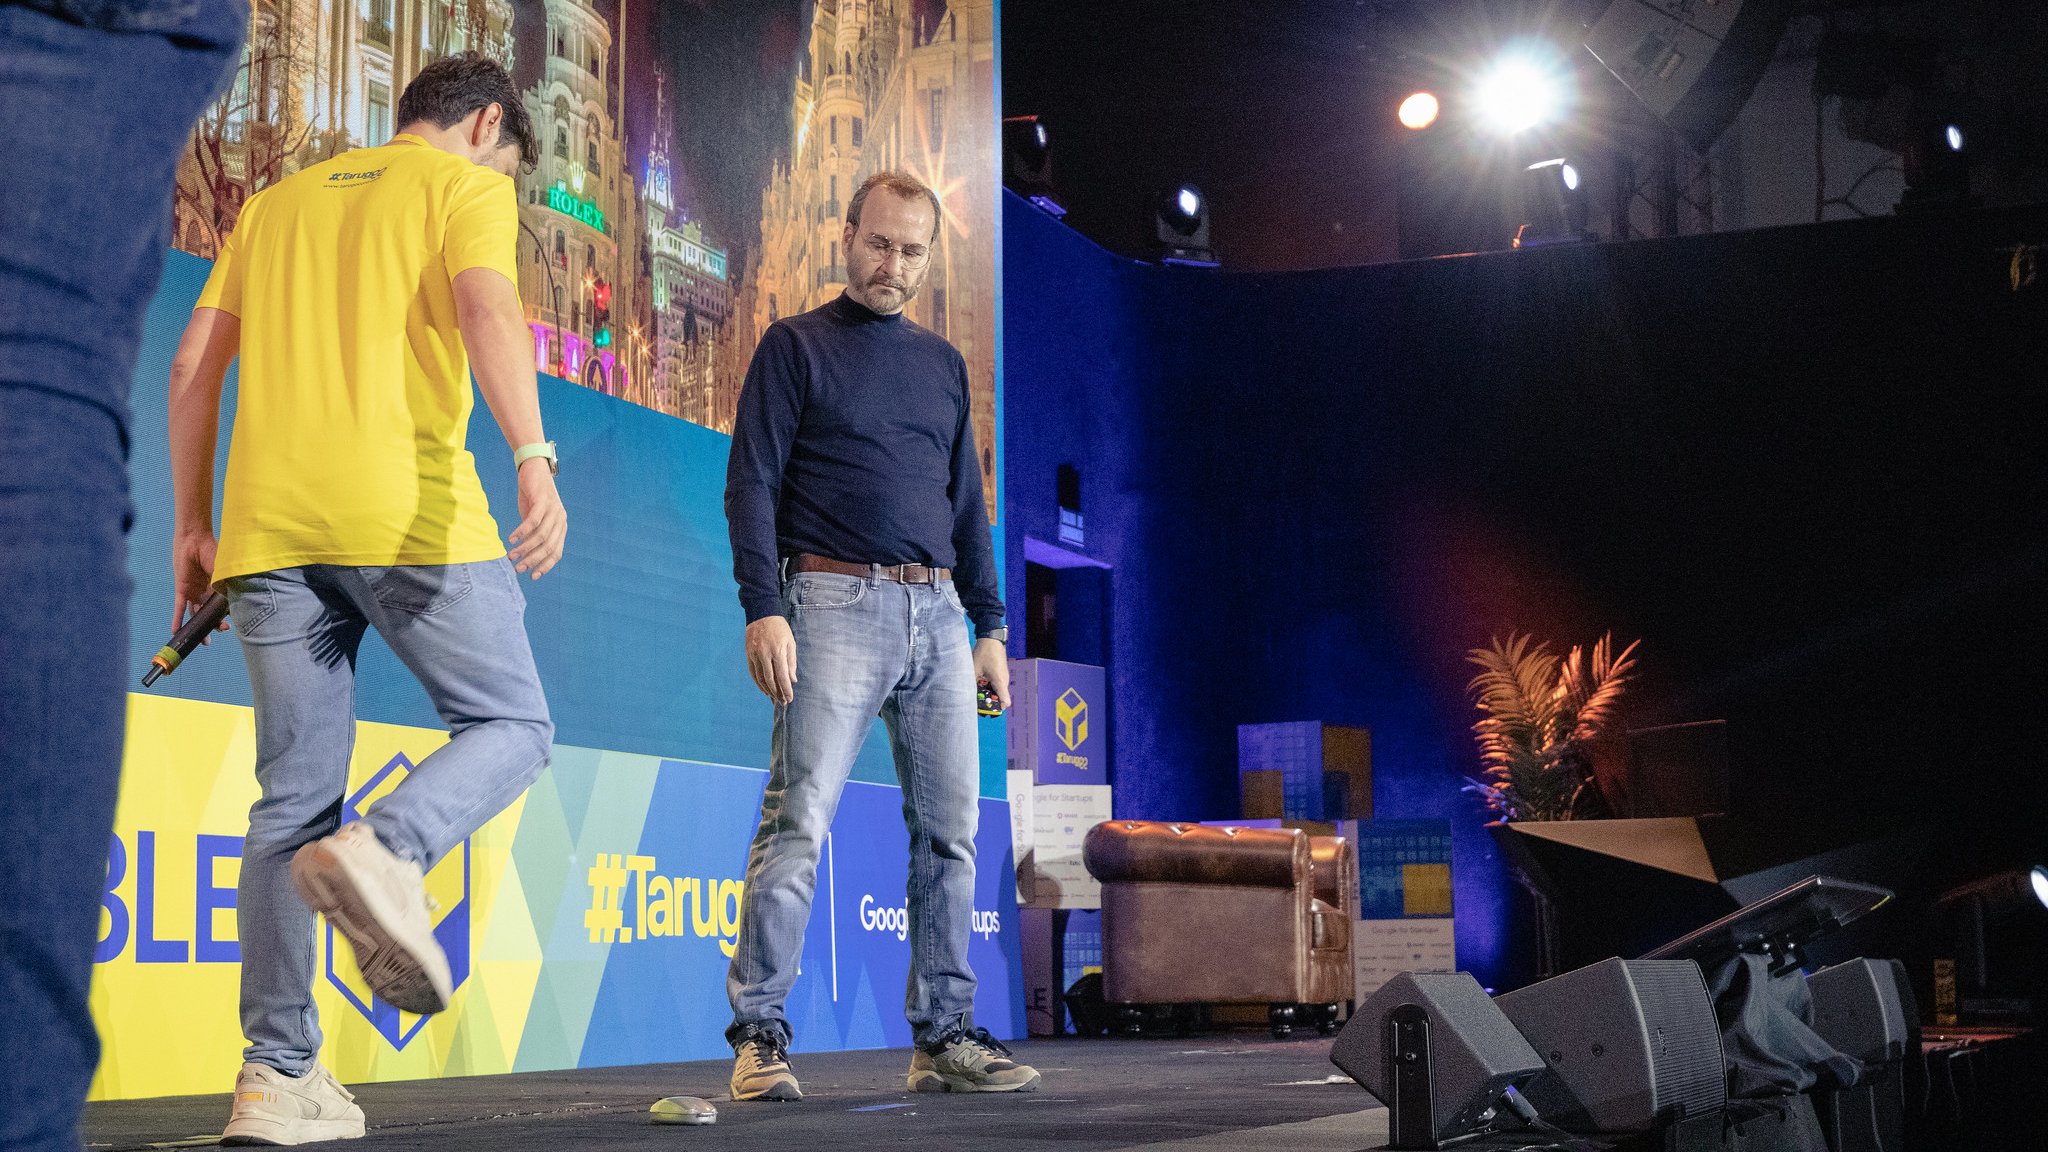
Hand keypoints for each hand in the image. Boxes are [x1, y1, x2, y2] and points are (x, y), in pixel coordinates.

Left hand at [171, 530, 228, 640]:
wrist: (195, 540)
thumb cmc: (213, 552)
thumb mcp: (223, 572)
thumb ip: (225, 587)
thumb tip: (232, 604)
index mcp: (218, 589)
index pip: (222, 608)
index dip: (225, 618)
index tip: (229, 626)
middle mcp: (206, 593)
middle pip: (209, 614)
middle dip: (213, 626)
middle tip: (218, 632)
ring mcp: (194, 592)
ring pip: (195, 614)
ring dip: (198, 627)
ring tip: (203, 641)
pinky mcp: (182, 590)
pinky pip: (179, 608)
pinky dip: (178, 619)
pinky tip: (176, 631)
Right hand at [509, 459, 566, 578]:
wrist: (534, 468)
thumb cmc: (532, 496)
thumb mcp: (534, 518)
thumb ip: (533, 535)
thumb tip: (525, 555)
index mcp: (561, 527)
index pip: (556, 553)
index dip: (545, 566)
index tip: (532, 576)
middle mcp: (561, 520)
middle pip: (548, 547)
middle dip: (532, 560)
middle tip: (517, 568)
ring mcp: (554, 510)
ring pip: (541, 536)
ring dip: (525, 548)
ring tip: (511, 555)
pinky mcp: (543, 501)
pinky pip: (533, 521)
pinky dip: (522, 532)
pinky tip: (511, 539)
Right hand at [746, 615, 797, 704]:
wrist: (762, 614)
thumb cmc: (780, 629)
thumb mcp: (790, 642)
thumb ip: (792, 662)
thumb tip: (793, 680)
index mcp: (778, 651)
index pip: (782, 676)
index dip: (786, 689)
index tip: (789, 699)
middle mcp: (765, 654)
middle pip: (771, 680)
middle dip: (778, 693)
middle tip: (783, 702)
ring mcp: (755, 655)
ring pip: (760, 678)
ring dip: (768, 690)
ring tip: (774, 698)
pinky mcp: (748, 654)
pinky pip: (753, 673)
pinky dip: (758, 683)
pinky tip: (764, 690)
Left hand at [973, 637, 1008, 710]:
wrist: (990, 638)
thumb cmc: (983, 652)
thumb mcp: (973, 669)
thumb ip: (971, 682)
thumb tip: (965, 693)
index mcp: (1000, 681)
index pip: (1005, 702)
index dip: (997, 708)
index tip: (986, 709)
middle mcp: (1004, 681)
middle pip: (999, 698)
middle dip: (989, 701)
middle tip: (976, 700)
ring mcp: (1003, 676)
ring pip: (996, 691)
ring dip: (987, 693)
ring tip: (976, 689)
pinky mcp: (1000, 673)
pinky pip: (996, 684)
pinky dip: (988, 686)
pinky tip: (979, 681)